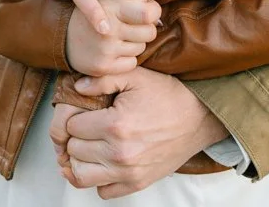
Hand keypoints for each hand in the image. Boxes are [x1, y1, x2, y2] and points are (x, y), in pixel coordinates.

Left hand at [53, 67, 230, 198]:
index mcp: (115, 125)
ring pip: (80, 176)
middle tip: (88, 127)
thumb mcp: (136, 76)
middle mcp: (119, 153)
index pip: (71, 128)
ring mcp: (128, 172)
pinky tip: (105, 162)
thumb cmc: (167, 96)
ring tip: (91, 146)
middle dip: (76, 137)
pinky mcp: (137, 184)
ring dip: (81, 161)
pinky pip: (103, 192)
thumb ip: (102, 78)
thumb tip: (77, 87)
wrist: (198, 118)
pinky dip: (99, 179)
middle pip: (73, 151)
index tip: (85, 113)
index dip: (75, 117)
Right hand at [65, 0, 159, 75]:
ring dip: (135, 44)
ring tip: (119, 37)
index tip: (148, 13)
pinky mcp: (102, 67)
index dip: (153, 12)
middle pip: (150, 32)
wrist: (63, 34)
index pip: (149, 13)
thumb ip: (132, 0)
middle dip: (145, 29)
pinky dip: (127, 59)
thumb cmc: (94, 13)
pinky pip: (132, 63)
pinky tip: (115, 51)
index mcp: (112, 7)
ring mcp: (105, 49)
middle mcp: (109, 28)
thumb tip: (157, 14)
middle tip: (132, 26)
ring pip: (141, 48)